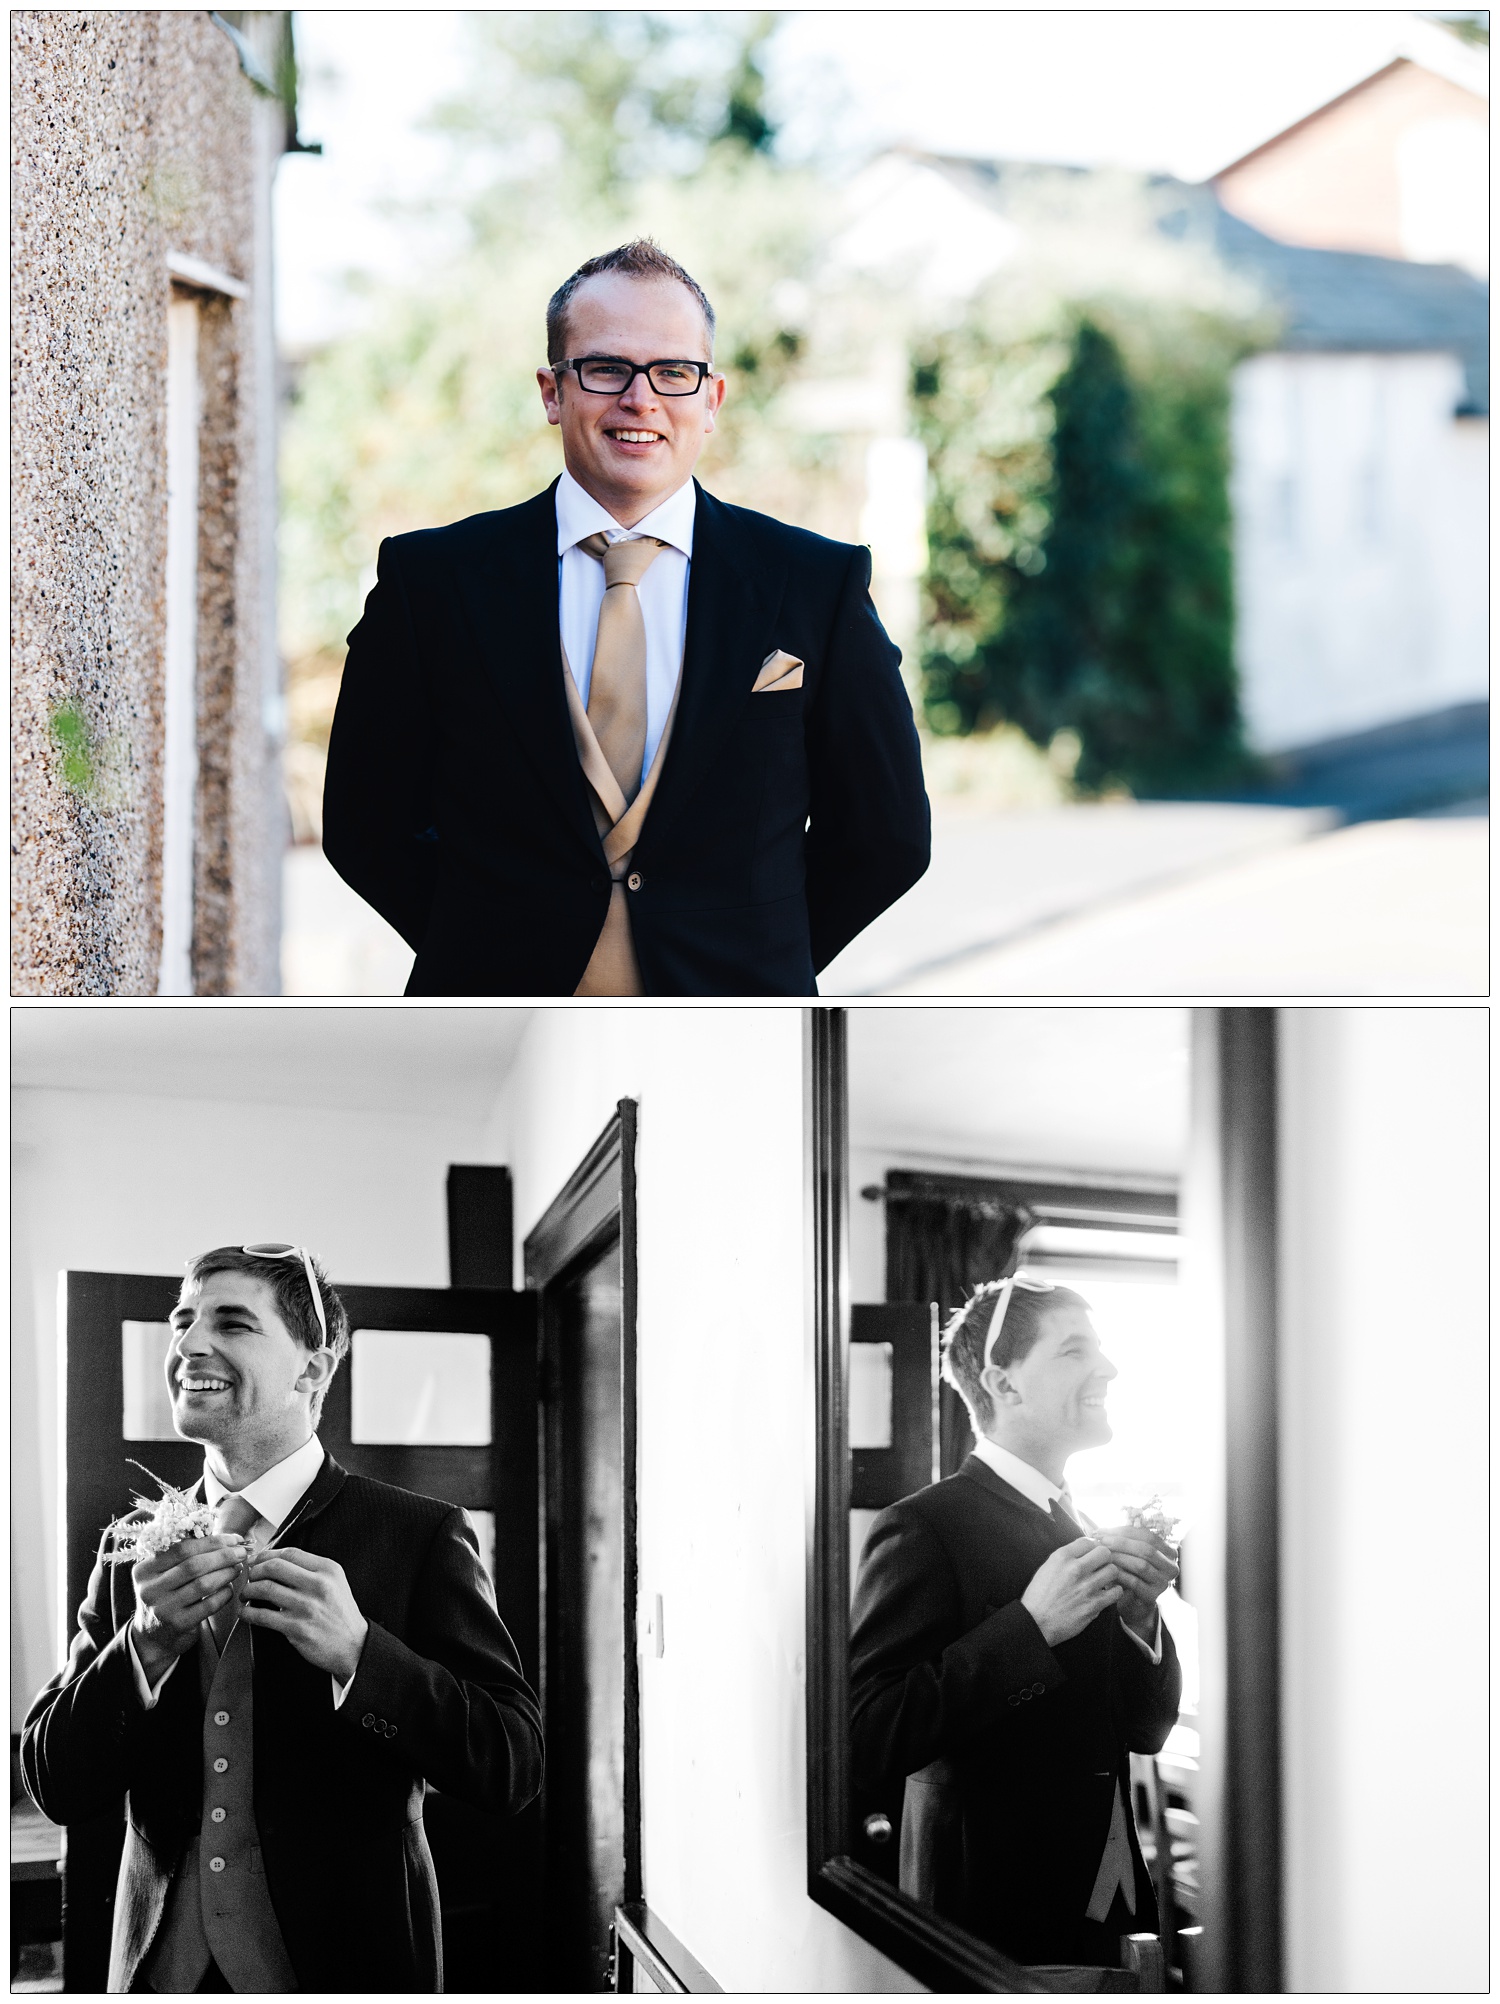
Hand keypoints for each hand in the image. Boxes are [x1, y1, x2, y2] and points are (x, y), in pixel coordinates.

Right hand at [130, 1535, 248, 1682]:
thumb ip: (184, 1556)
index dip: (212, 1541)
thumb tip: (226, 1539)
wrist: (152, 1638)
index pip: (182, 1548)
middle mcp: (150, 1589)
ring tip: (238, 1568)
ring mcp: (164, 1609)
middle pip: (194, 1565)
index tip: (234, 1539)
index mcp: (145, 1570)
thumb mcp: (163, 1575)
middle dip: (223, 1556)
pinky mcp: (179, 1624)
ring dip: (226, 1573)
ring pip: (203, 1584)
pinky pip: (209, 1605)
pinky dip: (224, 1594)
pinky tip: (229, 1589)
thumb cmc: (166, 1597)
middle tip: (242, 1552)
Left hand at [240, 1548, 368, 1683]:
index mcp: (328, 1569)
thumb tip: (275, 1562)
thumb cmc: (340, 1613)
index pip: (290, 1553)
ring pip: (265, 1589)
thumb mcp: (335, 1582)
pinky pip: (263, 1616)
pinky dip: (248, 1613)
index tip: (257, 1561)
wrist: (353, 1645)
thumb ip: (311, 1570)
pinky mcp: (296, 1628)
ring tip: (245, 1594)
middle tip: (249, 1577)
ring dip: (248, 1590)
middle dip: (255, 1570)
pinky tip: (245, 1613)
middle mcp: (318, 1585)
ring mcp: (307, 1606)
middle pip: (275, 1567)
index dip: (267, 1555)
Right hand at [1021, 1536, 1122, 1646]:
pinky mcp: (1094, 1604)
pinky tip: (1108, 1593)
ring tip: (1105, 1580)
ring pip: (1113, 1570)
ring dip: (1110, 1574)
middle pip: (1104, 1552)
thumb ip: (1066, 1558)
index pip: (1088, 1541)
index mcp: (1062, 1557)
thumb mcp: (1047, 1567)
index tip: (1092, 1554)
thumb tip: (1084, 1552)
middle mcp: (1076, 1569)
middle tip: (1101, 1566)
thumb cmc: (1039, 1596)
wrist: (1036, 1622)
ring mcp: (1086, 1587)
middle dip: (1104, 1558)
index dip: (1092, 1547)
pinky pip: (1116, 1592)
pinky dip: (1115, 1592)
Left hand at [1092, 1527, 1177, 1636]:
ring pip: (1141, 1565)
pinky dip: (1119, 1574)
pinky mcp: (1152, 1596)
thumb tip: (1100, 1531)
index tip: (1102, 1530)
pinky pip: (1135, 1582)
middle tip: (1102, 1541)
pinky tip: (1107, 1570)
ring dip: (1119, 1558)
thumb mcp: (1130, 1554)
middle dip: (1121, 1543)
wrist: (1133, 1602)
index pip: (1148, 1535)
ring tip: (1103, 1555)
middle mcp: (1170, 1567)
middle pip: (1146, 1549)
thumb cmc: (1130, 1572)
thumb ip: (1122, 1540)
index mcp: (1168, 1552)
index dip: (1124, 1531)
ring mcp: (1163, 1583)